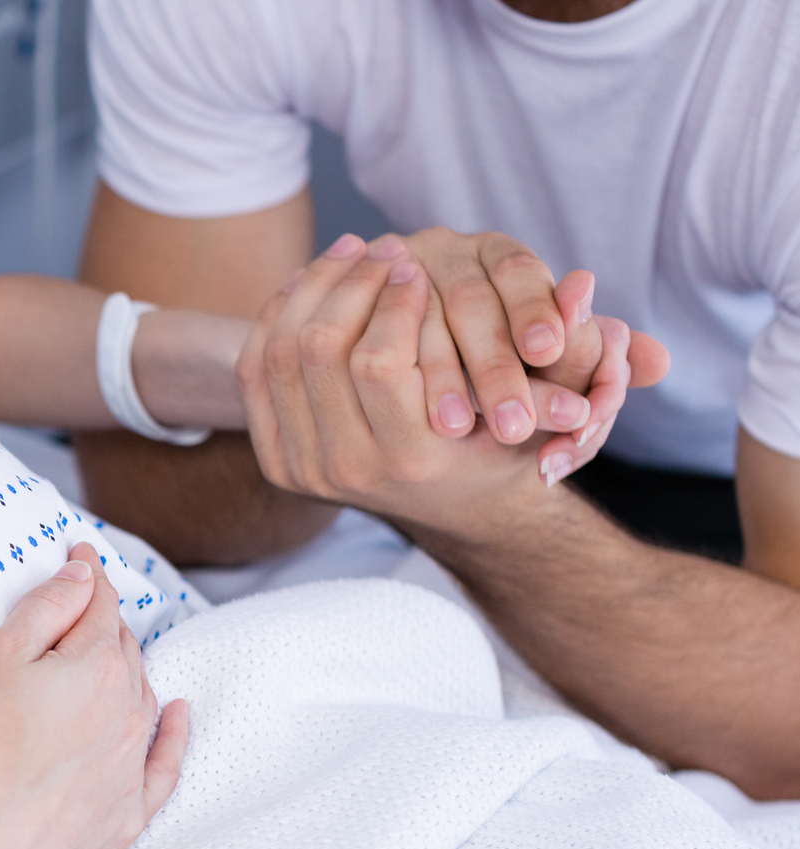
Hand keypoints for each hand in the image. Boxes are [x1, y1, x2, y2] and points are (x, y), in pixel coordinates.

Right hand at [0, 542, 189, 848]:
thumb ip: (45, 611)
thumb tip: (84, 578)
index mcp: (96, 666)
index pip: (99, 606)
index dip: (88, 576)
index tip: (80, 554)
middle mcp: (127, 711)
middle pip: (123, 652)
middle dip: (104, 625)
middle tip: (80, 609)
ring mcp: (130, 766)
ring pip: (141, 701)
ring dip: (127, 674)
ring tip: (107, 658)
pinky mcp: (125, 816)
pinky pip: (163, 766)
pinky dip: (173, 736)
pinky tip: (179, 716)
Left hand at [240, 240, 641, 537]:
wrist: (453, 508)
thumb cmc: (504, 447)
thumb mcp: (546, 407)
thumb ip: (568, 348)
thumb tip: (585, 283)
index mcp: (409, 460)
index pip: (378, 361)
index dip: (392, 301)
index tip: (413, 259)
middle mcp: (346, 472)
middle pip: (318, 353)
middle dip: (347, 286)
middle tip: (376, 244)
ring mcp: (302, 470)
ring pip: (280, 355)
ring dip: (310, 292)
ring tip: (348, 252)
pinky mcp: (276, 459)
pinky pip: (257, 372)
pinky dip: (278, 318)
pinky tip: (311, 282)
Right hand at [370, 229, 669, 471]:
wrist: (417, 371)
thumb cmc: (498, 362)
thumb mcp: (550, 359)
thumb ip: (598, 359)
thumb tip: (660, 361)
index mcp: (497, 252)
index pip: (520, 271)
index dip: (534, 308)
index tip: (550, 351)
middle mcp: (442, 253)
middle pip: (469, 302)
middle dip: (491, 365)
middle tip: (514, 422)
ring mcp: (391, 279)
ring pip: (415, 324)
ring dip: (438, 379)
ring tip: (458, 429)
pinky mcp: (353, 310)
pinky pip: (369, 342)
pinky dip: (394, 380)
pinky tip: (409, 418)